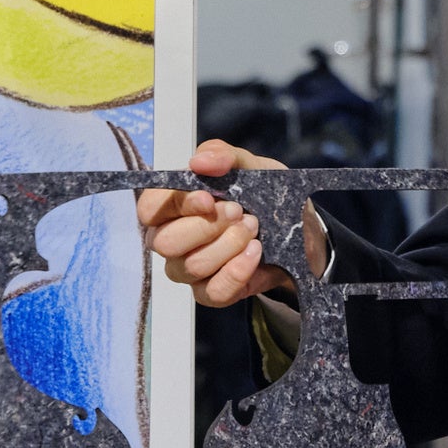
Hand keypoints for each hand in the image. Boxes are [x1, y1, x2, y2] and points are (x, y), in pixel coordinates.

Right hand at [136, 140, 323, 308]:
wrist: (297, 229)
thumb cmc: (261, 194)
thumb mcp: (248, 166)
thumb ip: (222, 155)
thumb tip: (199, 162)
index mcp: (172, 206)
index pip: (149, 209)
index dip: (174, 204)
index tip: (208, 198)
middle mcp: (172, 239)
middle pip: (166, 243)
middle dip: (207, 226)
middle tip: (239, 212)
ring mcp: (189, 270)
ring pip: (192, 266)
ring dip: (228, 245)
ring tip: (253, 228)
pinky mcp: (210, 293)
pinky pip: (214, 292)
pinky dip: (238, 271)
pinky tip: (255, 252)